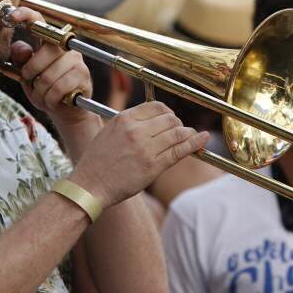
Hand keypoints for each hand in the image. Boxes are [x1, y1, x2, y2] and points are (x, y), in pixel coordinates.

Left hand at [6, 6, 95, 128]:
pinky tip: (53, 101)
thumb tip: (20, 47)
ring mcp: (76, 60)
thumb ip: (21, 61)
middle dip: (31, 73)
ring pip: (49, 76)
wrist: (65, 111)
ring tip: (44, 95)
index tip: (13, 17)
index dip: (26, 15)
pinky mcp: (83, 76)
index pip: (39, 21)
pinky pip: (58, 89)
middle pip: (44, 53)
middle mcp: (65, 47)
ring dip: (41, 92)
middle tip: (33, 83)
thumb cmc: (46, 89)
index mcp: (49, 42)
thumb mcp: (27, 76)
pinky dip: (50, 99)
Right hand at [70, 101, 209, 207]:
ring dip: (187, 134)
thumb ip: (130, 123)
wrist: (90, 185)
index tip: (170, 119)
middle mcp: (136, 130)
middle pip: (170, 119)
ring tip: (190, 137)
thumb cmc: (97, 162)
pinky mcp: (153, 166)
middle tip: (179, 132)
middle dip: (178, 124)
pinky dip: (194, 143)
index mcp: (124, 119)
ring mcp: (145, 148)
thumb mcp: (109, 131)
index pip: (156, 106)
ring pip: (177, 133)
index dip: (168, 113)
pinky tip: (202, 139)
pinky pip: (179, 150)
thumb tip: (153, 119)